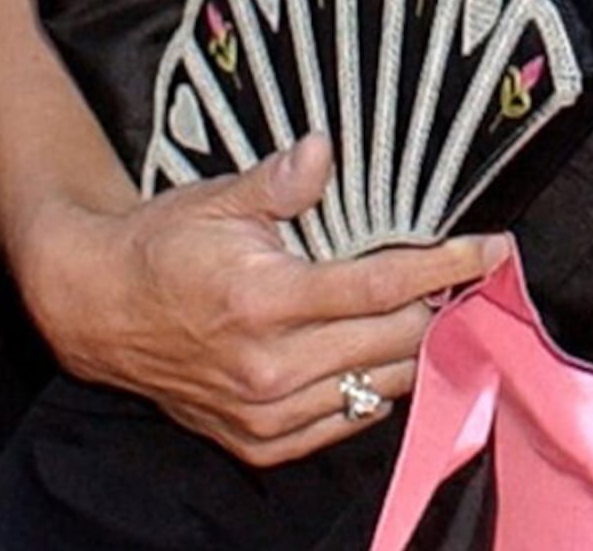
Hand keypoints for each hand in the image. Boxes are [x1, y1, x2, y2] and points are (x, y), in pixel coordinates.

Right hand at [16, 132, 507, 467]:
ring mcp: (267, 416)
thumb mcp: (219, 199)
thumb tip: (326, 148)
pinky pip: (347, 421)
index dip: (446, 265)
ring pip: (380, 388)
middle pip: (396, 342)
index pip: (383, 286)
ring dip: (414, 350)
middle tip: (468, 275)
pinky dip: (374, 388)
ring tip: (432, 310)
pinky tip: (379, 353)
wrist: (99, 311)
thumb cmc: (164, 247)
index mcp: (266, 302)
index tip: (493, 248)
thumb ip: (281, 182)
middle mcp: (272, 370)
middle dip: (440, 305)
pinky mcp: (261, 444)